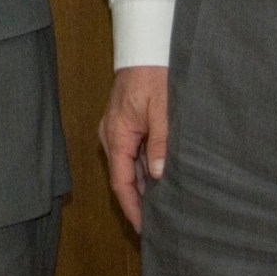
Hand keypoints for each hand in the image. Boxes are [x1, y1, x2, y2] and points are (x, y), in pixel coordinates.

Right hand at [99, 65, 168, 232]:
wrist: (145, 46)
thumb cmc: (153, 73)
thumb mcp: (163, 110)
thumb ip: (160, 144)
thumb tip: (158, 175)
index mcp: (116, 134)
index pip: (121, 181)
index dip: (132, 208)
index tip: (144, 229)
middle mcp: (112, 134)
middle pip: (124, 176)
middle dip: (140, 200)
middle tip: (160, 223)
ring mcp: (118, 128)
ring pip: (130, 165)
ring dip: (145, 184)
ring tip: (165, 206)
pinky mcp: (127, 122)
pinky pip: (134, 152)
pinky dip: (146, 167)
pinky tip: (163, 178)